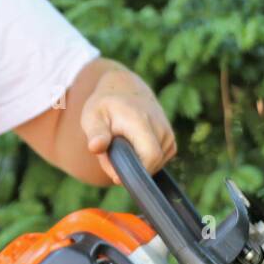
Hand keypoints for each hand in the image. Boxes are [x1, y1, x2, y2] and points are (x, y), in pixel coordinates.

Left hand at [80, 65, 176, 182]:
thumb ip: (95, 134)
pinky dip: (146, 161)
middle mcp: (160, 126)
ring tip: (123, 147)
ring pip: (155, 165)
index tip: (118, 174)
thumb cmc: (105, 107)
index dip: (136, 172)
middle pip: (152, 164)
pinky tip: (134, 148)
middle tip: (113, 156)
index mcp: (141, 121)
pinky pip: (160, 161)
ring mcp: (168, 133)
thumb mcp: (92, 117)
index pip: (151, 156)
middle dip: (132, 168)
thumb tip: (96, 147)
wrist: (125, 89)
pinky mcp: (171, 140)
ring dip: (138, 164)